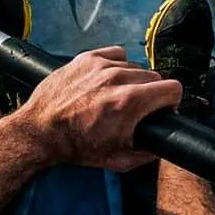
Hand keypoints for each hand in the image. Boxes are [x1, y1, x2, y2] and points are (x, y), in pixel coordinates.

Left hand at [7, 46, 181, 171]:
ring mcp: (101, 65)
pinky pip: (117, 53)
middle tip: (137, 107)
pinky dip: (117, 65)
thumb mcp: (118, 161)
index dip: (171, 101)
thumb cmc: (77, 146)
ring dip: (133, 80)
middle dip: (151, 93)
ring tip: (119, 95)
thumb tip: (163, 144)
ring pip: (135, 66)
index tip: (163, 108)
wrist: (42, 130)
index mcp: (128, 103)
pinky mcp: (88, 57)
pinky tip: (108, 80)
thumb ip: (148, 154)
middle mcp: (117, 79)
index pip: (172, 88)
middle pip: (155, 76)